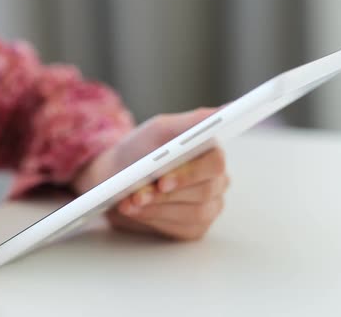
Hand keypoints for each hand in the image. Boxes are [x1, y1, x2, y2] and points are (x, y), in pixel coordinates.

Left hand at [73, 108, 228, 239]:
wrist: (115, 176)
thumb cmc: (140, 150)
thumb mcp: (161, 129)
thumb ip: (194, 121)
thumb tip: (226, 111)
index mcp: (212, 153)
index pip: (215, 163)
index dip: (189, 173)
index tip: (162, 180)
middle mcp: (216, 182)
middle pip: (204, 192)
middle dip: (165, 194)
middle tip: (137, 194)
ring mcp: (208, 207)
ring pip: (193, 213)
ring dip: (157, 208)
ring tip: (130, 203)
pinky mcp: (193, 228)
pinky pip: (180, 229)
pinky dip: (154, 220)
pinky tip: (135, 212)